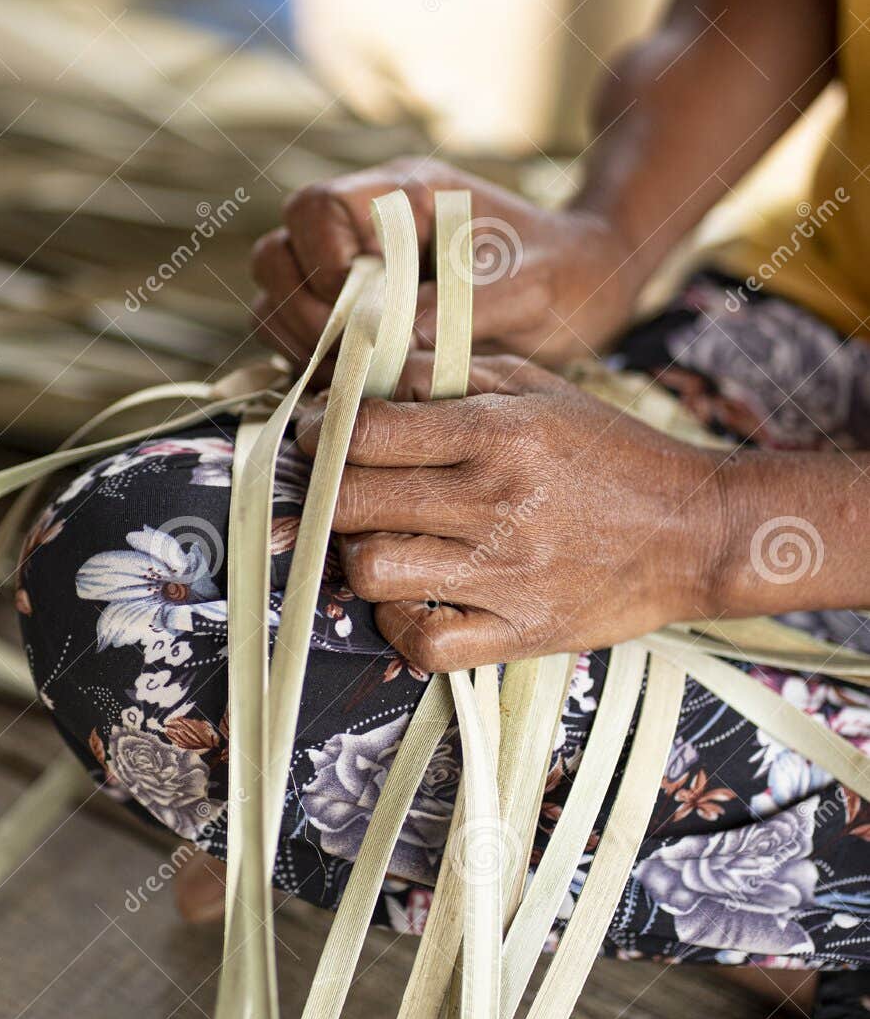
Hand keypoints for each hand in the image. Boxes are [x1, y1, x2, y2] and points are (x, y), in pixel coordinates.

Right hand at [251, 157, 643, 369]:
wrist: (588, 289)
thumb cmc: (564, 272)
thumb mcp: (527, 284)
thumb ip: (461, 305)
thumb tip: (391, 337)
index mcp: (402, 197)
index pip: (316, 207)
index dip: (321, 256)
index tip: (359, 301)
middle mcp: (367, 232)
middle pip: (280, 253)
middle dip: (300, 308)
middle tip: (347, 354)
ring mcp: (357, 277)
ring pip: (280, 299)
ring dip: (301, 343)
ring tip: (351, 380)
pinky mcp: (358, 322)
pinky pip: (303, 339)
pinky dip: (315, 366)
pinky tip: (356, 391)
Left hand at [297, 353, 728, 669]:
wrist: (697, 529)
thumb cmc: (609, 450)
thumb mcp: (535, 386)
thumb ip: (446, 374)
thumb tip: (361, 377)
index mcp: (498, 433)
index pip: (365, 432)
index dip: (322, 432)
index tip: (320, 434)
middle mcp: (497, 503)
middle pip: (350, 504)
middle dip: (328, 492)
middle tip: (341, 488)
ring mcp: (507, 575)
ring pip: (371, 573)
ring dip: (360, 556)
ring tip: (383, 540)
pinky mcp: (522, 633)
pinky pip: (422, 645)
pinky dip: (401, 625)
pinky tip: (416, 597)